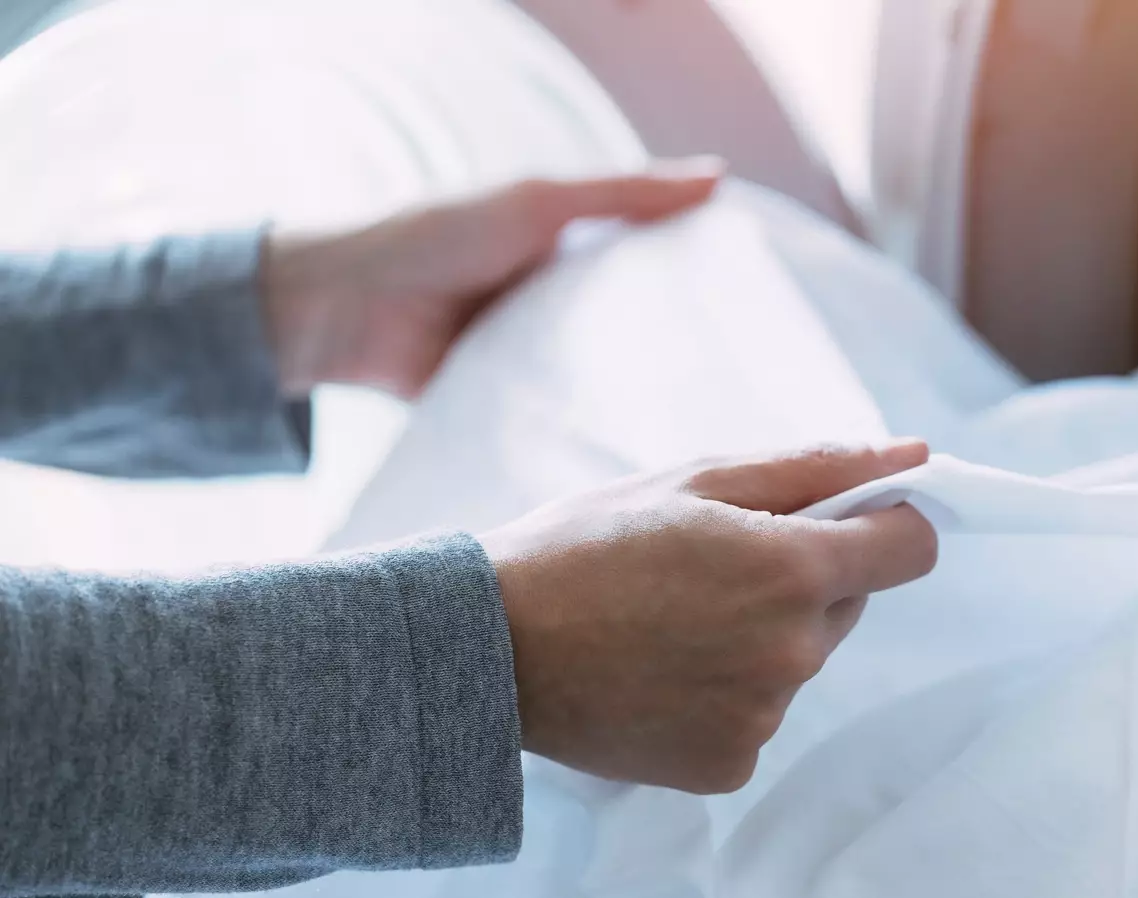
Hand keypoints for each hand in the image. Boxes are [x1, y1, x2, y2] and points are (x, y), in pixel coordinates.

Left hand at [262, 159, 724, 397]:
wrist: (345, 309)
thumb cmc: (439, 235)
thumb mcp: (539, 202)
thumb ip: (625, 194)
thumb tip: (718, 178)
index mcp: (571, 254)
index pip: (653, 268)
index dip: (701, 284)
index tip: (760, 312)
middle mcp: (560, 308)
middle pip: (635, 330)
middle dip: (680, 352)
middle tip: (746, 381)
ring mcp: (535, 359)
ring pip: (603, 378)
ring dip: (638, 395)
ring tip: (705, 424)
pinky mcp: (509, 405)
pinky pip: (560, 417)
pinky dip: (587, 427)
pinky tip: (633, 449)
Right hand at [480, 440, 938, 793]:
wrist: (490, 648)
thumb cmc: (585, 545)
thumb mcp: (695, 480)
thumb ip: (816, 467)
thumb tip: (914, 457)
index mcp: (793, 571)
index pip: (912, 548)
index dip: (887, 523)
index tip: (846, 518)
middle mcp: (793, 654)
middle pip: (848, 604)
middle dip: (803, 577)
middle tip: (714, 565)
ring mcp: (762, 719)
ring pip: (799, 660)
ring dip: (762, 636)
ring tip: (672, 619)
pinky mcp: (729, 767)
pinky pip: (758, 715)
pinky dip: (726, 693)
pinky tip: (661, 672)